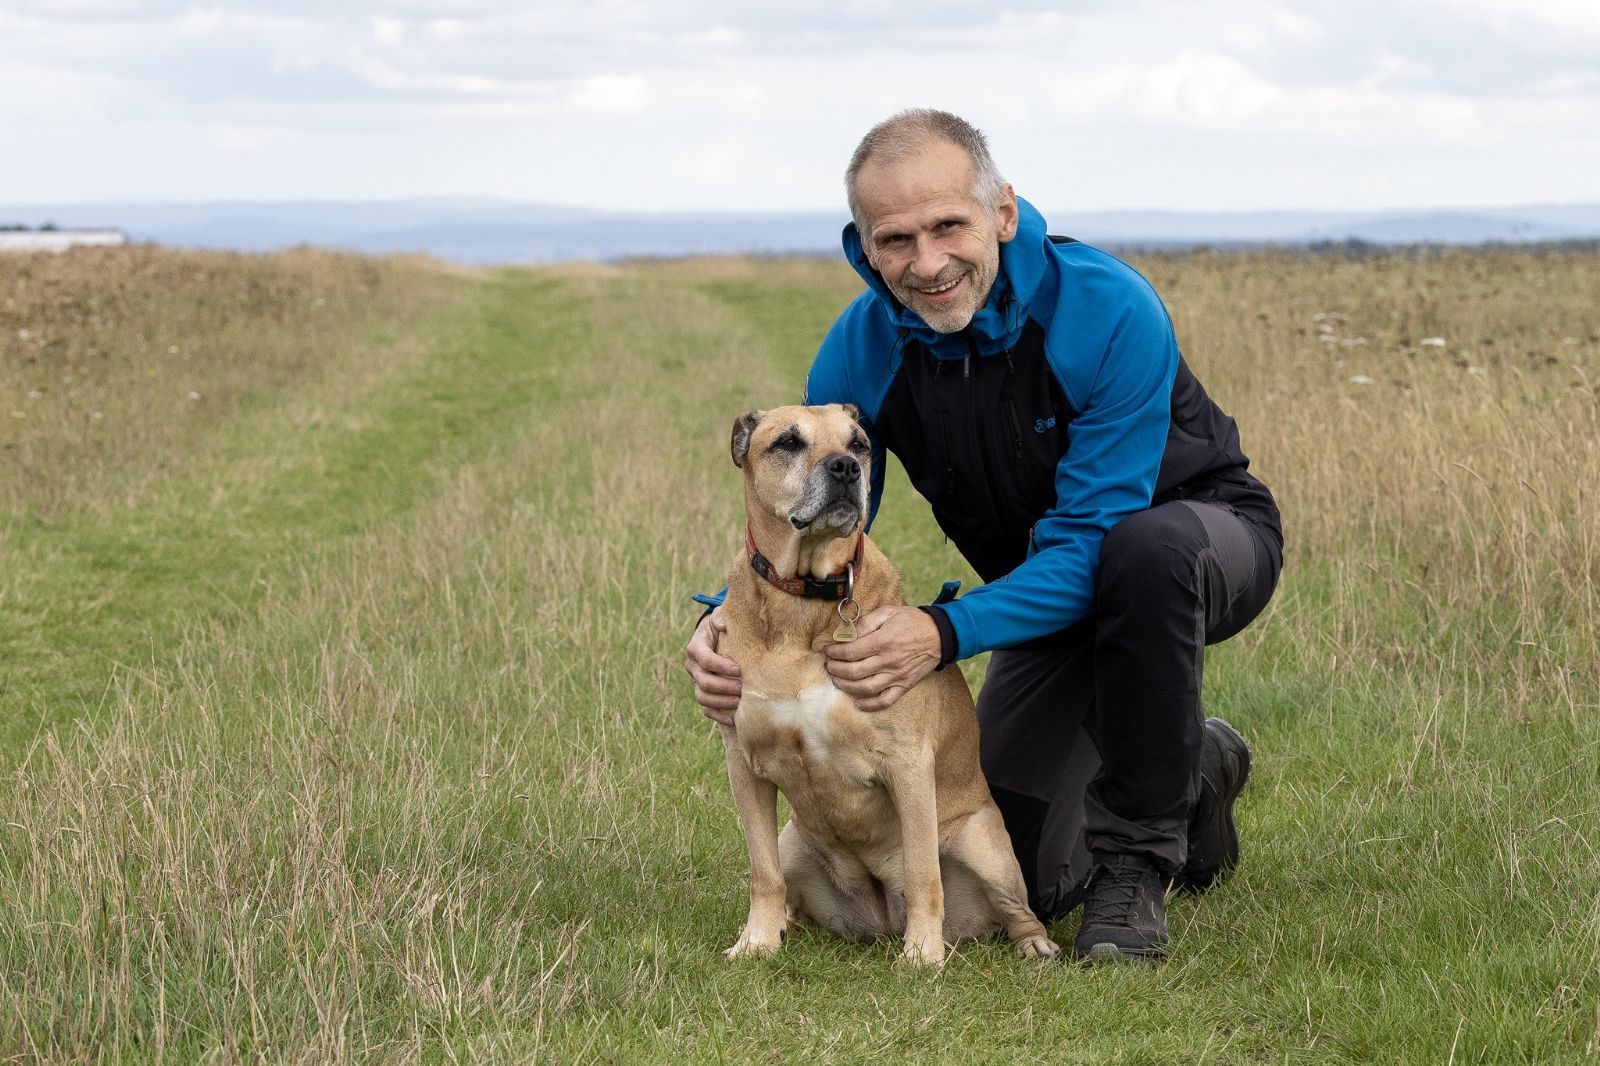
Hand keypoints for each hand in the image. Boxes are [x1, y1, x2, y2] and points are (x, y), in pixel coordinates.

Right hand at [685, 608, 741, 725]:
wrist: (718, 637)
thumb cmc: (723, 627)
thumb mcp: (721, 616)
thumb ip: (722, 617)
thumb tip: (724, 624)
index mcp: (696, 646)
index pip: (704, 658)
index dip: (720, 666)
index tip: (738, 670)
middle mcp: (693, 666)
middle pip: (703, 681)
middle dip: (724, 687)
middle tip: (742, 688)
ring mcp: (696, 681)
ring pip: (703, 697)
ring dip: (722, 702)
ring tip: (740, 703)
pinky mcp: (703, 693)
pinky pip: (706, 709)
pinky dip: (718, 715)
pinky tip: (734, 719)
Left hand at [824, 606, 941, 710]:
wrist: (940, 635)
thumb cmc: (912, 621)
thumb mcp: (888, 612)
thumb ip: (867, 622)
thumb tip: (848, 634)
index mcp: (883, 641)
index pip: (851, 652)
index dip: (835, 652)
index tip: (828, 651)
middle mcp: (889, 661)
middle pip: (854, 671)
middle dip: (836, 670)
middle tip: (828, 665)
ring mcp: (897, 676)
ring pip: (866, 688)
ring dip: (846, 686)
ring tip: (836, 680)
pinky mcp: (904, 686)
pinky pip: (885, 700)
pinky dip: (870, 705)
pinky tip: (857, 703)